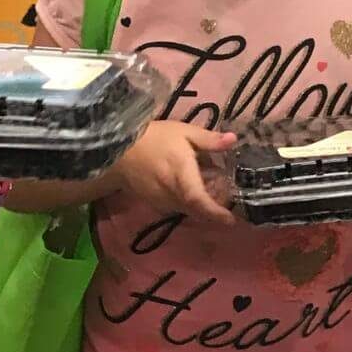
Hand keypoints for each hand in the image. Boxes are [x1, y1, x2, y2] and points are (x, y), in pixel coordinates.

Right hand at [115, 121, 236, 224]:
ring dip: (200, 205)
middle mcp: (172, 193)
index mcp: (181, 174)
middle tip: (224, 197)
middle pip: (197, 210)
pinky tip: (188, 188)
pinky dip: (186, 202)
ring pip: (187, 210)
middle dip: (213, 209)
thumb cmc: (154, 138)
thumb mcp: (184, 132)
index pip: (198, 200)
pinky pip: (176, 207)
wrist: (117, 149)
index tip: (231, 219)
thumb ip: (209, 139)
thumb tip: (234, 140)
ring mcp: (161, 201)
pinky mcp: (154, 203)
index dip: (215, 212)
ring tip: (208, 188)